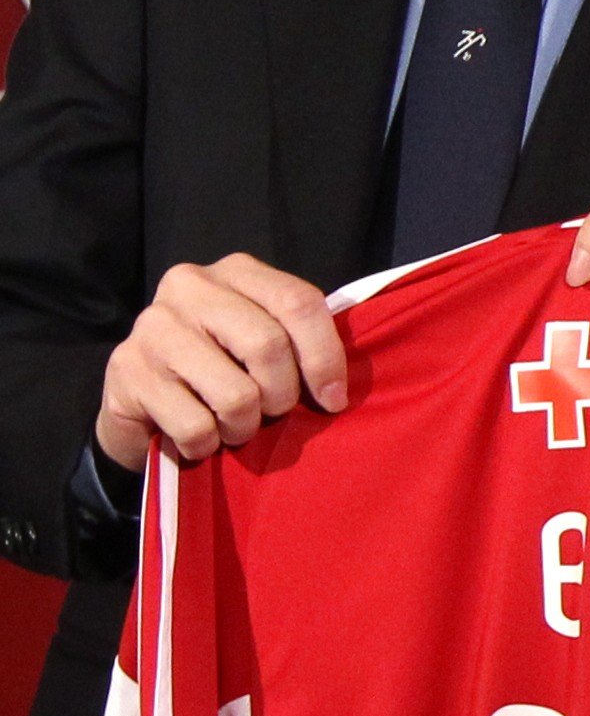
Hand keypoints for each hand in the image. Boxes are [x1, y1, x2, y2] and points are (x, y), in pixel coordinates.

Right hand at [98, 254, 346, 471]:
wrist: (140, 403)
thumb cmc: (220, 372)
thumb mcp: (262, 345)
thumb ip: (298, 344)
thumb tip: (335, 388)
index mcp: (235, 271)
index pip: (298, 302)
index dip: (325, 357)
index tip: (333, 399)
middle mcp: (189, 286)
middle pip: (268, 346)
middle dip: (282, 396)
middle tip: (273, 412)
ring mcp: (153, 326)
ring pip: (236, 394)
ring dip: (245, 427)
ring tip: (234, 426)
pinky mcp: (127, 371)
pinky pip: (196, 426)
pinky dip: (208, 444)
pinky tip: (199, 435)